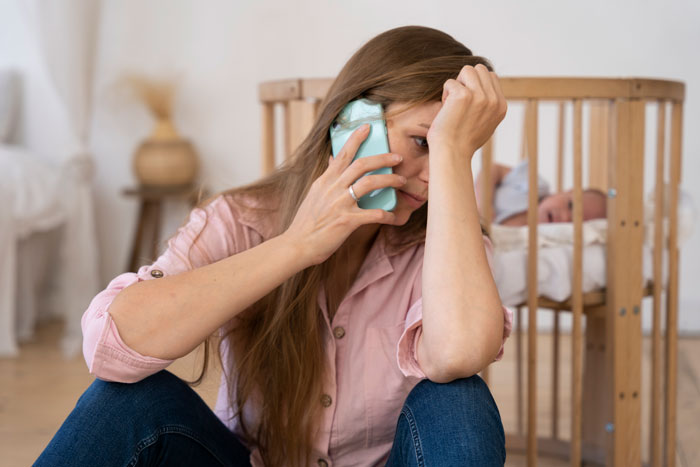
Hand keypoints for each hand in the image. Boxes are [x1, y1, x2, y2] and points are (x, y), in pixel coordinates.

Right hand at [284, 125, 407, 265]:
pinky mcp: (347, 221)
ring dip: (389, 180)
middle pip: (361, 164)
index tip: (368, 127)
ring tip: (401, 181)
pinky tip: (394, 217)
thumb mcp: (314, 194)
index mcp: (325, 180)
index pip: (342, 154)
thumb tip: (333, 160)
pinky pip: (374, 214)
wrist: (298, 244)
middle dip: (383, 158)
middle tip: (398, 157)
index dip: (356, 139)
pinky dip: (387, 215)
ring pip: (370, 183)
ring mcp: (340, 203)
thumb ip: (326, 178)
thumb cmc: (307, 222)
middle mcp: (333, 188)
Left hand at [427, 64, 506, 158]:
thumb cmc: (463, 142)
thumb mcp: (486, 124)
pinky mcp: (464, 95)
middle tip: (458, 102)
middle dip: (466, 81)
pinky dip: (445, 94)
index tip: (467, 104)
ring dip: (456, 84)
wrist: (452, 155)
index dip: (475, 85)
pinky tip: (446, 110)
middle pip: (480, 69)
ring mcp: (480, 96)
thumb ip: (488, 106)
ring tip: (452, 103)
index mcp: (501, 106)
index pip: (491, 77)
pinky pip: (450, 82)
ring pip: (467, 70)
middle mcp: (494, 100)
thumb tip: (483, 89)